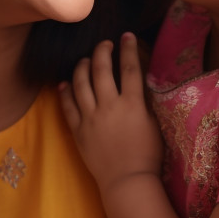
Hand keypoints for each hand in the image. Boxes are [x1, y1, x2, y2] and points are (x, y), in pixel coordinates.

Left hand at [58, 33, 163, 194]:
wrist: (128, 181)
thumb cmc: (148, 155)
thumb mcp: (154, 124)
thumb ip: (144, 101)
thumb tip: (139, 81)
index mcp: (132, 104)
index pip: (129, 68)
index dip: (127, 49)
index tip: (125, 36)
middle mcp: (109, 107)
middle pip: (101, 70)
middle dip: (102, 51)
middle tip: (104, 43)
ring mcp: (91, 118)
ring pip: (80, 84)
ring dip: (82, 67)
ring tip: (85, 60)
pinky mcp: (78, 131)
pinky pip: (67, 107)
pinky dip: (65, 93)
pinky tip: (64, 83)